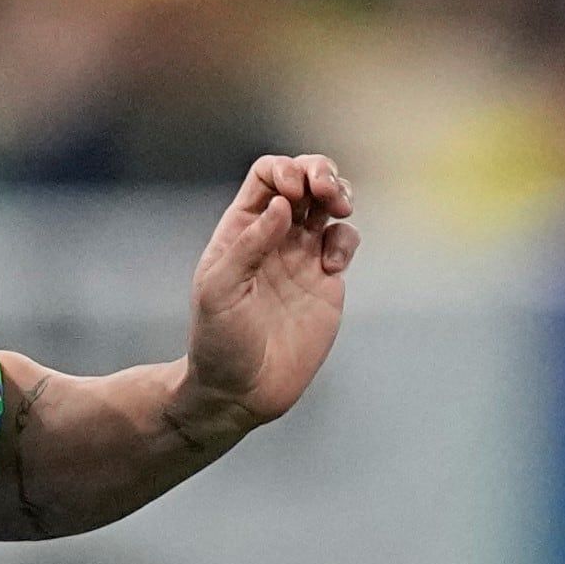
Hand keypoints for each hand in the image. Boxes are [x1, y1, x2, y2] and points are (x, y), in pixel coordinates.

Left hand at [179, 152, 358, 438]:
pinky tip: (332, 266)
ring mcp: (302, 256)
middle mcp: (274, 236)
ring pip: (328, 204)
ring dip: (340, 192)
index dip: (284, 171)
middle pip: (303, 179)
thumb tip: (281, 206)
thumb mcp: (219, 291)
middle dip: (319, 171)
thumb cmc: (219, 342)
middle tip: (327, 190)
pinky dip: (346, 240)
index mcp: (241, 228)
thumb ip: (248, 245)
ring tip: (340, 206)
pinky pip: (344, 241)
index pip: (267, 175)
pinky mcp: (326, 282)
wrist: (241, 391)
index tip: (291, 195)